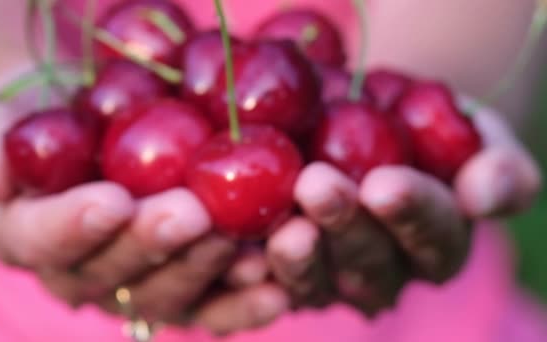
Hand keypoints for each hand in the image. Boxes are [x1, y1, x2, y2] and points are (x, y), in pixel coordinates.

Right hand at [0, 64, 289, 334]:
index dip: (76, 225)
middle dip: (155, 245)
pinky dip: (243, 304)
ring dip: (207, 272)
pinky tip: (277, 288)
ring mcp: (135, 287)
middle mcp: (81, 274)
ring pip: (167, 295)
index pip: (45, 240)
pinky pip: (211, 307)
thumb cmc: (46, 120)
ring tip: (244, 245)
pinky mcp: (183, 286)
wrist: (91, 134)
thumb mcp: (6, 117)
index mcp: (29, 237)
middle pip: (114, 275)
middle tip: (193, 213)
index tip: (113, 199)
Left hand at [266, 103, 541, 312]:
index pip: (432, 236)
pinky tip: (237, 245)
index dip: (411, 213)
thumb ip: (495, 166)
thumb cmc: (420, 127)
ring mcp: (332, 281)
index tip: (384, 183)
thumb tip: (482, 195)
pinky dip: (252, 269)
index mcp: (436, 243)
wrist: (361, 130)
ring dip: (298, 258)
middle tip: (318, 186)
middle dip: (344, 226)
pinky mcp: (285, 276)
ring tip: (284, 228)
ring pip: (316, 283)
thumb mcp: (471, 133)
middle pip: (368, 264)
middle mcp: (385, 273)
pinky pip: (266, 284)